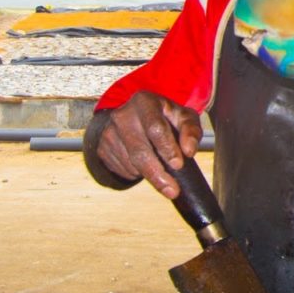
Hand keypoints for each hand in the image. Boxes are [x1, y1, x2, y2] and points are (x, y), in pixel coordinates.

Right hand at [88, 90, 202, 198]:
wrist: (137, 117)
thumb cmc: (166, 118)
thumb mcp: (184, 117)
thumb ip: (191, 131)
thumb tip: (189, 151)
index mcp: (144, 102)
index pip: (155, 128)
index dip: (167, 148)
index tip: (178, 165)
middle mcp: (122, 115)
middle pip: (140, 151)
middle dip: (158, 174)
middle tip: (173, 190)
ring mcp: (109, 132)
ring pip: (131, 164)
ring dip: (150, 174)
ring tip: (163, 171)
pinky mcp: (102, 148)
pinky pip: (121, 169)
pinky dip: (137, 174)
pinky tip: (146, 165)